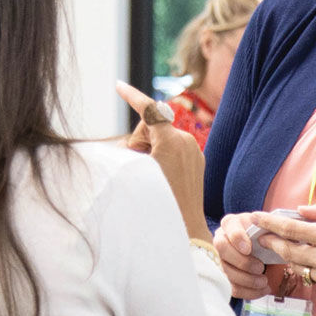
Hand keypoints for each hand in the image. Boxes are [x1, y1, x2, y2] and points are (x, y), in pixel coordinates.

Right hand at [116, 82, 208, 240]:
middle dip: (140, 141)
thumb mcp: (137, 173)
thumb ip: (131, 151)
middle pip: (151, 127)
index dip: (132, 96)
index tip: (118, 85)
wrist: (185, 229)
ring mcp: (194, 150)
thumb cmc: (157, 203)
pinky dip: (163, 156)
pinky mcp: (197, 160)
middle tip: (140, 167)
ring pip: (162, 138)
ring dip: (151, 151)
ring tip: (154, 178)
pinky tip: (163, 177)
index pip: (148, 110)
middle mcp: (186, 140)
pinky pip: (174, 149)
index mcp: (171, 141)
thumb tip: (130, 145)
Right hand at [213, 212, 271, 298]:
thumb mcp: (268, 227)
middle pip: (222, 250)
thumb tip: (275, 232)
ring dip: (248, 280)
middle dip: (243, 262)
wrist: (265, 250)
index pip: (228, 226)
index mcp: (232, 224)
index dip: (237, 237)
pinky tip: (263, 289)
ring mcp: (222, 259)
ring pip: (227, 271)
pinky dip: (250, 291)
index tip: (248, 249)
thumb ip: (269, 227)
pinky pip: (233, 288)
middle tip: (260, 267)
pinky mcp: (227, 277)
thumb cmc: (265, 236)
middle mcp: (222, 239)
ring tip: (264, 280)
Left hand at [252, 200, 315, 308]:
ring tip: (292, 247)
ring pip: (300, 267)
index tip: (256, 217)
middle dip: (273, 243)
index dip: (271, 223)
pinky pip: (315, 279)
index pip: (292, 229)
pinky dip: (313, 270)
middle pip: (288, 252)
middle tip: (263, 236)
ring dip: (293, 257)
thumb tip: (300, 210)